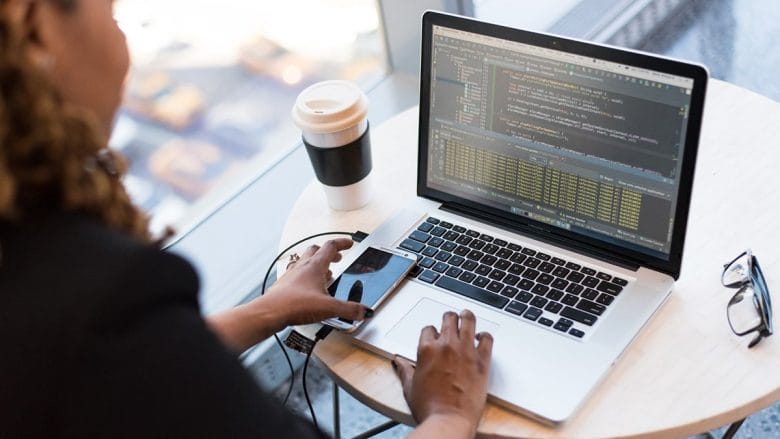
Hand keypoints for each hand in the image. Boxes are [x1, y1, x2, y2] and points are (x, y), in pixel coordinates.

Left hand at [261, 238, 370, 327]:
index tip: (349, 243)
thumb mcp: (329, 307)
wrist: (270, 312)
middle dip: (328, 252)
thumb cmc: (295, 304)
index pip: (331, 246)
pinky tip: (308, 288)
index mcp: (315, 266)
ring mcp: (291, 275)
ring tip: (324, 273)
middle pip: (316, 250)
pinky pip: (296, 274)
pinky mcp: (284, 286)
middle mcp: (302, 267)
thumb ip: (349, 309)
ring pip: (305, 261)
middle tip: (337, 257)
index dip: (342, 243)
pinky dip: (305, 276)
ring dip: (316, 264)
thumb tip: (364, 311)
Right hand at [393, 310, 492, 435]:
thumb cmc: (430, 407)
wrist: (449, 420)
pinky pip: (487, 339)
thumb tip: (397, 361)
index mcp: (427, 349)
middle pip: (449, 318)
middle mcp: (446, 345)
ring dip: (467, 317)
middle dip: (449, 318)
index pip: (429, 329)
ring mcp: (465, 351)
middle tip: (451, 320)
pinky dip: (485, 335)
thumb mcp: (410, 387)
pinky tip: (482, 337)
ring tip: (466, 316)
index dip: (432, 332)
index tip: (434, 337)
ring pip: (468, 320)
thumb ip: (404, 370)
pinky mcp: (482, 360)